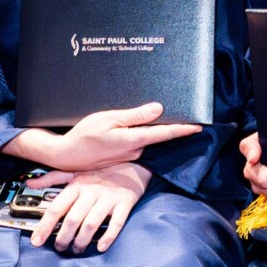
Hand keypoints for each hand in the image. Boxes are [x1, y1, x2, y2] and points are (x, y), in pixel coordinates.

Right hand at [12, 102, 199, 173]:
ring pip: (147, 140)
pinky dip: (141, 135)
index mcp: (133, 140)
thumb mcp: (109, 119)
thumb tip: (158, 109)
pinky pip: (137, 144)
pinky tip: (135, 127)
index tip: (199, 126)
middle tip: (180, 111)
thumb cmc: (84, 135)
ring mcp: (130, 156)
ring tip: (157, 115)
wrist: (66, 155)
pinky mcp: (124, 158)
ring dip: (152, 130)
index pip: (165, 134)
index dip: (183, 129)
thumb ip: (135, 115)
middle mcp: (136, 151)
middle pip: (158, 136)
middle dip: (168, 125)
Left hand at [27, 163, 147, 253]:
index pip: (56, 208)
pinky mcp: (125, 203)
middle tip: (60, 248)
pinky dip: (109, 237)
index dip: (44, 226)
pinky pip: (117, 223)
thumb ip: (52, 178)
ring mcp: (108, 198)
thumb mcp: (75, 170)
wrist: (132, 162)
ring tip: (77, 249)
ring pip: (92, 224)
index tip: (36, 241)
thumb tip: (29, 184)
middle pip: (73, 219)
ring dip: (82, 241)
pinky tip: (101, 247)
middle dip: (63, 238)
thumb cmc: (100, 170)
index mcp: (77, 185)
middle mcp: (91, 192)